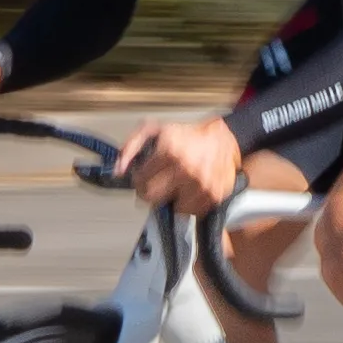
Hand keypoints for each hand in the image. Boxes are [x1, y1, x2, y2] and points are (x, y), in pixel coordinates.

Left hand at [115, 115, 242, 216]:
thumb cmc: (187, 135)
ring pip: (173, 209)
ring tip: (176, 186)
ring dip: (172, 200)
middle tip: (156, 185)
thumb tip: (118, 170)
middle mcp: (185, 168)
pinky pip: (193, 212)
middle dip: (151, 193)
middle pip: (153, 199)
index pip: (140, 182)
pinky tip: (189, 190)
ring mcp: (201, 183)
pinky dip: (189, 204)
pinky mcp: (213, 195)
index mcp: (169, 151)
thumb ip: (131, 147)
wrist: (224, 138)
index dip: (138, 181)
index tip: (142, 178)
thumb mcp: (155, 130)